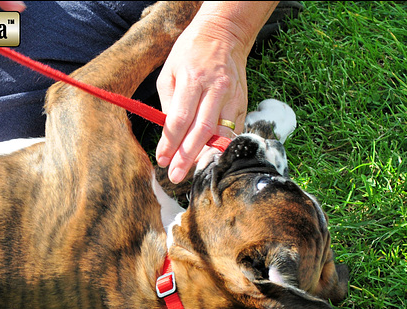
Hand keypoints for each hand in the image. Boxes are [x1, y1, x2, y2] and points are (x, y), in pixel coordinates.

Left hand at [155, 20, 247, 183]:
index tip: (162, 160)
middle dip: (188, 157)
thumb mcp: (170, 72)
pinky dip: (223, 147)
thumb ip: (169, 104)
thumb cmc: (190, 53)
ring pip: (222, 134)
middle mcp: (216, 89)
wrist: (224, 34)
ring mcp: (233, 97)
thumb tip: (169, 134)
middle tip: (176, 176)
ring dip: (207, 155)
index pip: (180, 119)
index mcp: (193, 80)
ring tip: (193, 171)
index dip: (171, 143)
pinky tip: (212, 158)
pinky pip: (234, 131)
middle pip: (202, 131)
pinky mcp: (244, 103)